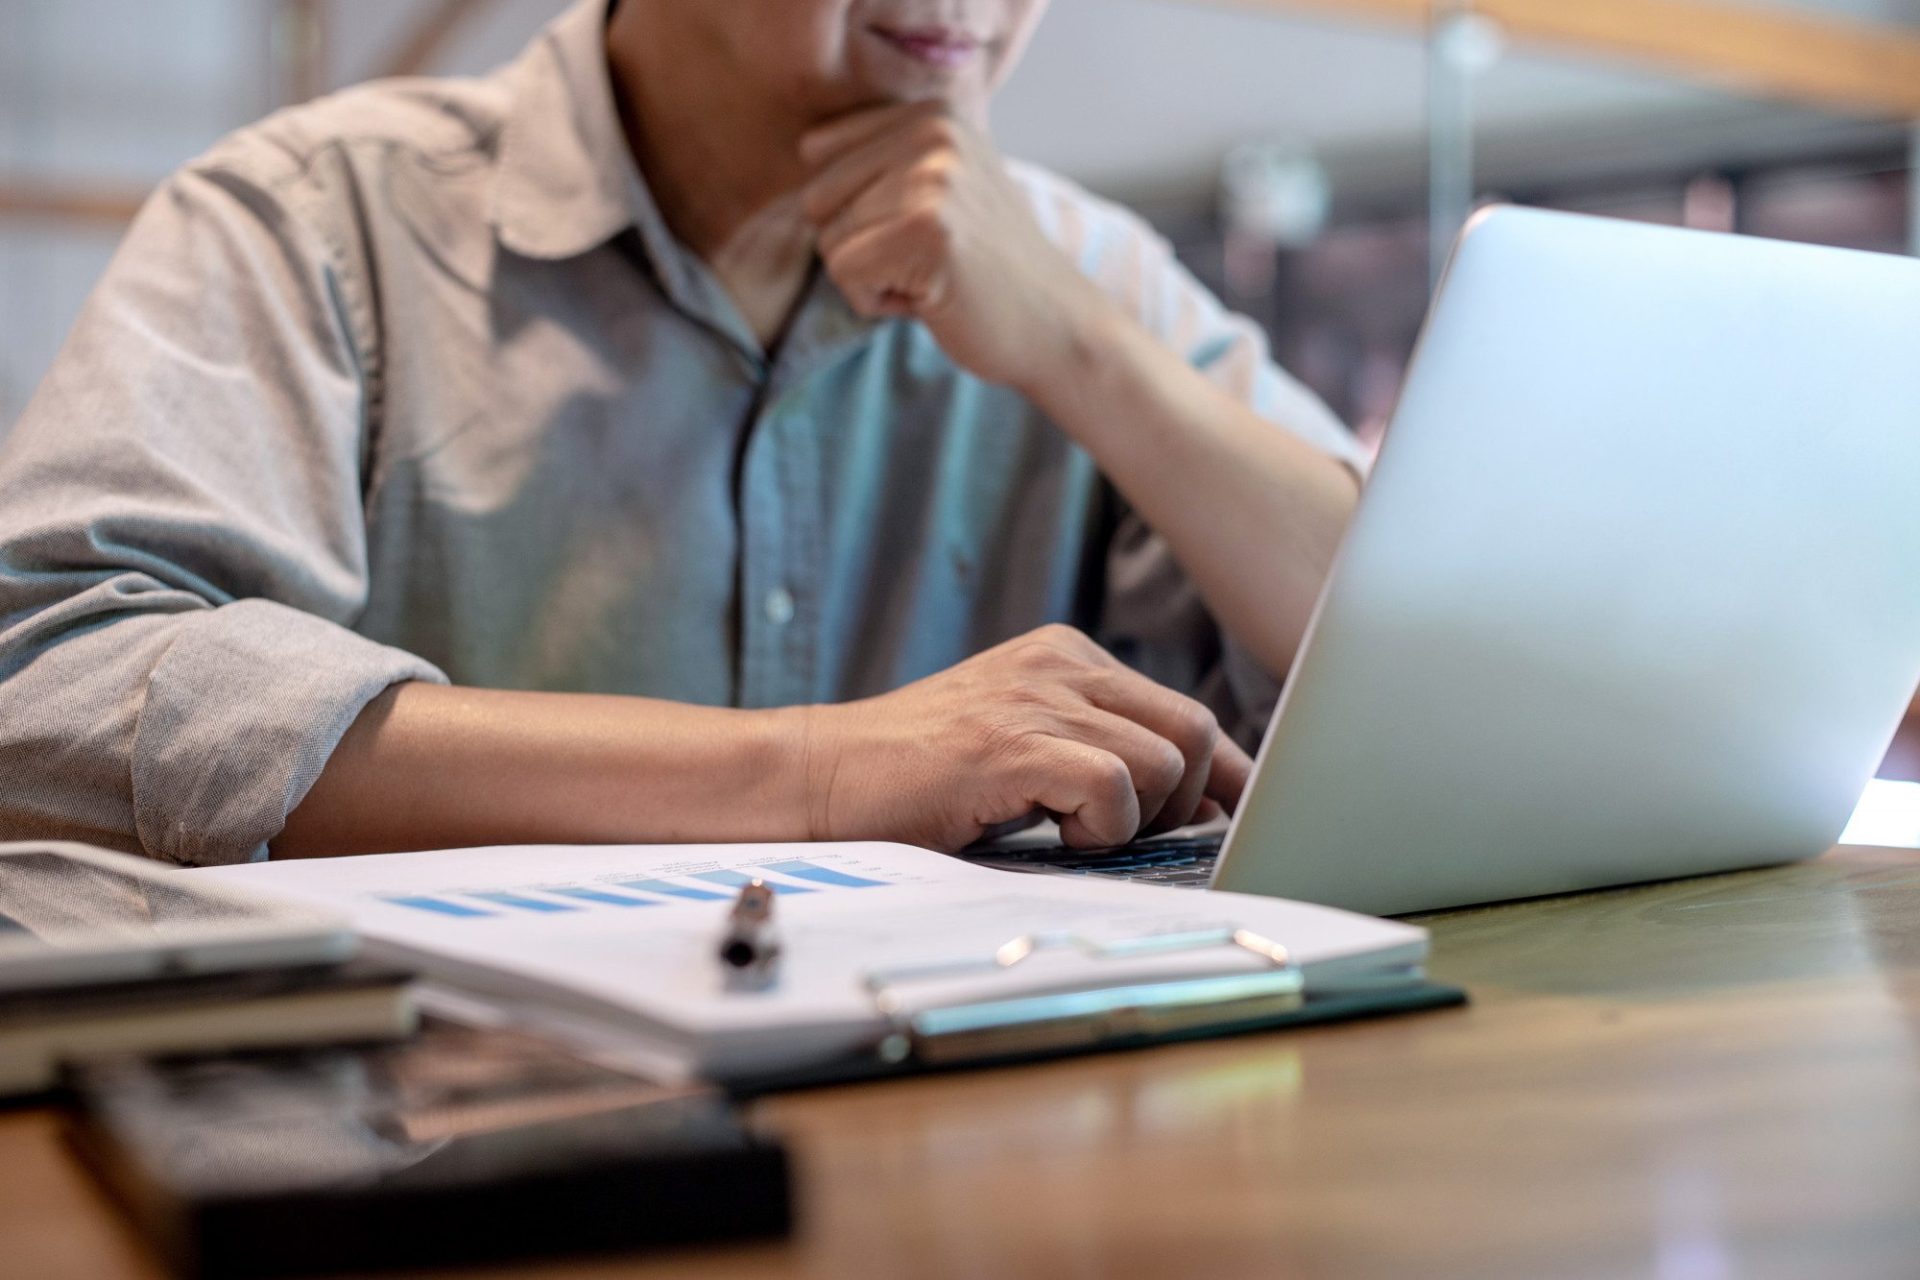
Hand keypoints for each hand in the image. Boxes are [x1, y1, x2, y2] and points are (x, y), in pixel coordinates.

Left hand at [798, 102, 1108, 395]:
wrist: (1057, 326)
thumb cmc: (986, 270)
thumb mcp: (941, 189)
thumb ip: (883, 160)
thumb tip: (805, 150)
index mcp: (932, 114)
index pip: (818, 154)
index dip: (855, 211)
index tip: (920, 230)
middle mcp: (932, 133)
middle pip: (816, 199)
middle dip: (857, 246)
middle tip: (926, 261)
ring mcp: (932, 179)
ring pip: (827, 240)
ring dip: (870, 278)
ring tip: (933, 277)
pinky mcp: (927, 230)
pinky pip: (845, 274)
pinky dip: (877, 302)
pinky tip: (931, 298)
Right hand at [799, 625, 1251, 851]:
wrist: (819, 775)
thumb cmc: (917, 778)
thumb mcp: (1020, 745)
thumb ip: (1095, 752)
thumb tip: (1195, 801)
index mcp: (1068, 657)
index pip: (1186, 711)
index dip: (1223, 775)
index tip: (1228, 820)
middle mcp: (1062, 664)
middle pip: (1194, 729)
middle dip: (1185, 801)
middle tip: (1126, 836)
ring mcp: (1037, 698)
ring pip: (1164, 762)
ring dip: (1135, 820)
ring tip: (1072, 833)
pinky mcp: (1012, 742)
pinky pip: (1115, 787)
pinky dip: (1101, 829)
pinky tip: (1053, 835)